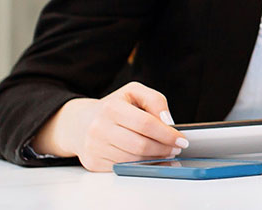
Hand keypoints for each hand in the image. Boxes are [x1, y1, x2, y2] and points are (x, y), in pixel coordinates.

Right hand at [36, 81, 186, 171]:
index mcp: (111, 108)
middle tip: (176, 148)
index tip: (181, 139)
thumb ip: (155, 100)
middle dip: (164, 149)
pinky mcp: (93, 162)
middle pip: (141, 144)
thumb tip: (168, 121)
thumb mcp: (133, 92)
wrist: (80, 123)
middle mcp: (99, 128)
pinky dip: (140, 165)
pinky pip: (123, 168)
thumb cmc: (113, 107)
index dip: (167, 134)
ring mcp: (95, 147)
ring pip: (133, 159)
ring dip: (155, 158)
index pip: (146, 124)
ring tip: (164, 152)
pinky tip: (147, 158)